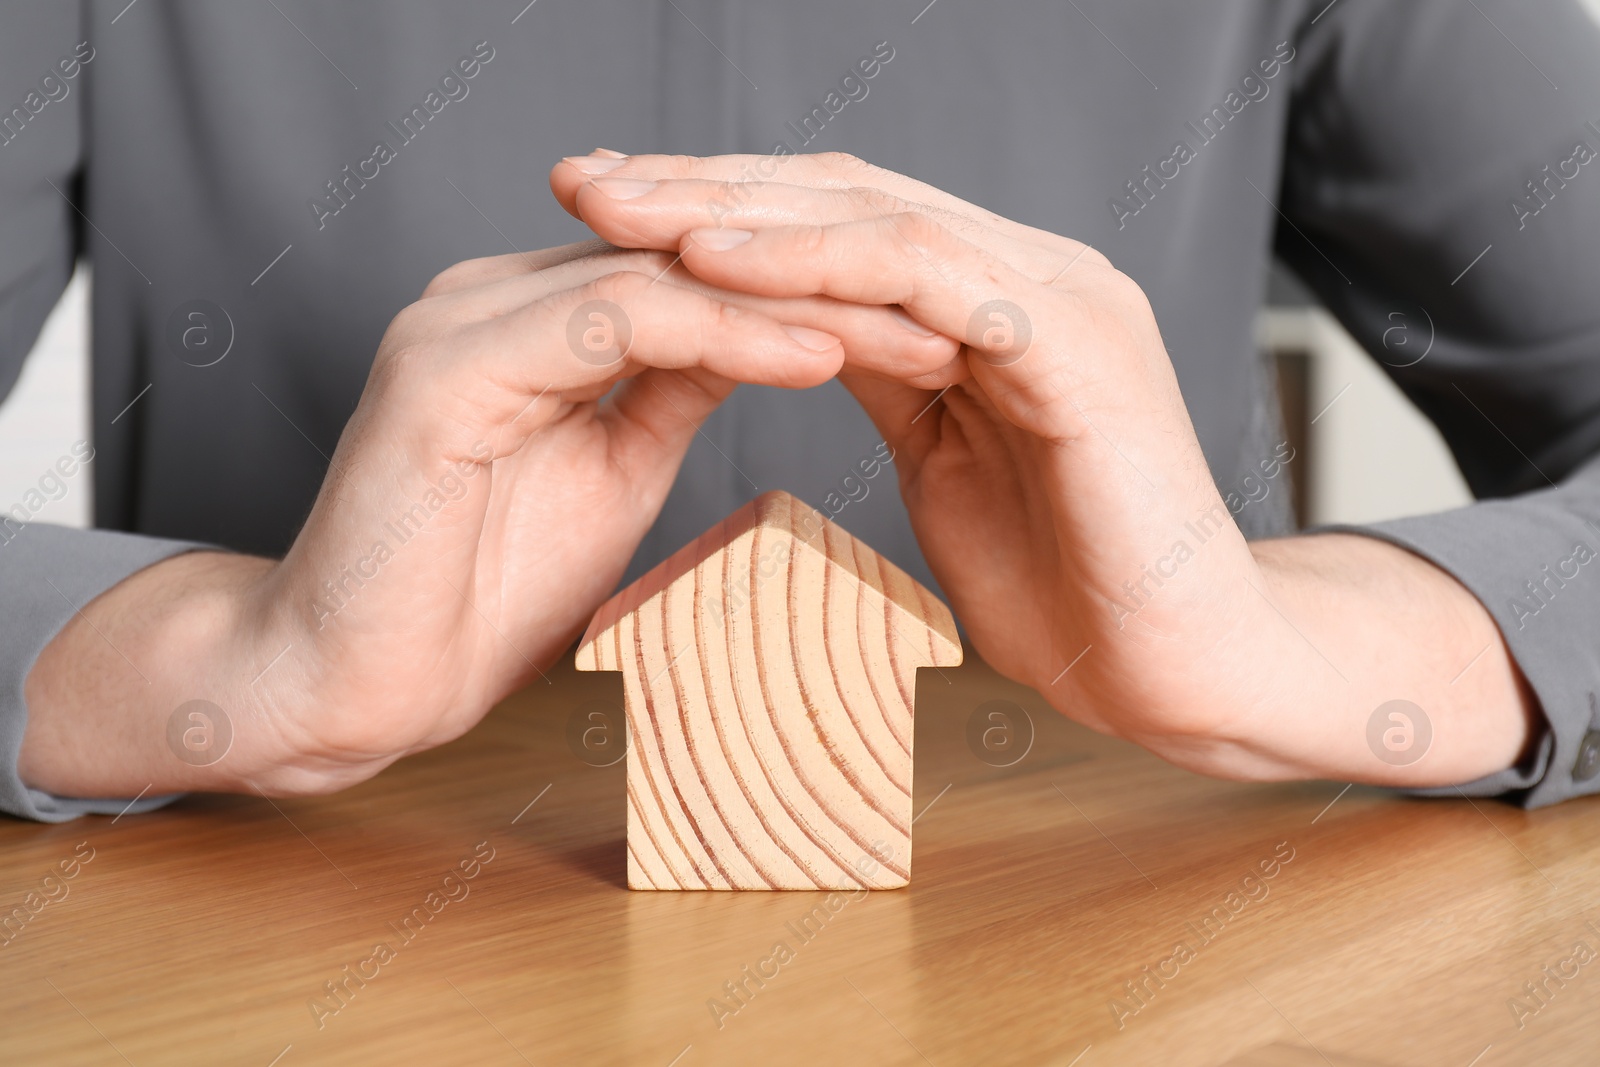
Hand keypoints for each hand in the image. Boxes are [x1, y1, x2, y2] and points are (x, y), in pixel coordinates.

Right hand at [20, 235, 957, 797]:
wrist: (347, 683)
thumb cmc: (472, 596)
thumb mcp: (610, 477)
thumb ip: (669, 396)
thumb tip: (764, 344)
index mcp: (537, 316)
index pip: (706, 273)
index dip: (826, 292)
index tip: (941, 326)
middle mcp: (499, 294)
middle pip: (699, 256)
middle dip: (838, 282)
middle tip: (962, 310)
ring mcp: (466, 321)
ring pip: (669, 273)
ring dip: (803, 300)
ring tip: (919, 329)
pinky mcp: (446, 370)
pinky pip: (613, 326)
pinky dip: (723, 336)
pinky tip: (817, 355)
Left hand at [552, 152, 1536, 786]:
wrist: (1182, 669)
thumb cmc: (1066, 585)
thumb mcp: (944, 458)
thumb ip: (885, 376)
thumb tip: (790, 329)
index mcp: (992, 297)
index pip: (837, 219)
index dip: (716, 208)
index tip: (604, 215)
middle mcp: (1026, 272)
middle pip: (841, 193)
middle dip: (701, 184)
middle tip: (581, 179)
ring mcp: (1058, 294)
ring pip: (873, 214)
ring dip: (734, 208)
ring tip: (620, 209)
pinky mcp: (1075, 340)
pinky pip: (924, 275)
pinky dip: (813, 263)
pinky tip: (713, 263)